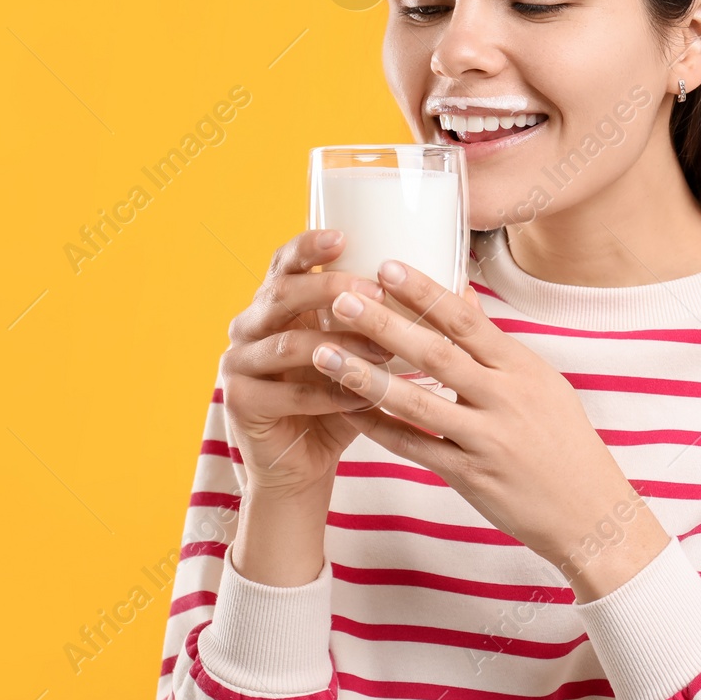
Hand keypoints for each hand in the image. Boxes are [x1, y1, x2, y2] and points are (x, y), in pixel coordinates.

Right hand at [220, 229, 392, 500]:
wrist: (301, 463)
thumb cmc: (339, 400)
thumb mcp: (366, 354)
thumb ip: (396, 321)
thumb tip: (463, 290)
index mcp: (277, 303)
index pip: (286, 262)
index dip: (309, 246)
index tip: (344, 236)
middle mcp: (249, 325)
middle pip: (282, 293)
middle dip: (329, 288)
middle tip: (373, 292)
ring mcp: (237, 362)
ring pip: (287, 343)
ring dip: (339, 346)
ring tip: (382, 349)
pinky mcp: (239, 401)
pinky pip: (288, 393)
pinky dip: (329, 394)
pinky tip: (362, 399)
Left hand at [310, 259, 670, 599]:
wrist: (590, 512)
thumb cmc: (563, 442)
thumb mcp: (541, 384)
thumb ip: (496, 346)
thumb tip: (462, 298)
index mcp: (523, 368)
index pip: (467, 320)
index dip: (424, 291)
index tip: (387, 265)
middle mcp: (505, 399)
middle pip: (435, 353)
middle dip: (384, 323)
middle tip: (342, 298)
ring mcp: (487, 439)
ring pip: (415, 401)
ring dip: (364, 375)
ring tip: (324, 352)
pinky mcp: (471, 476)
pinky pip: (415, 447)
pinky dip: (378, 427)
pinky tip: (346, 408)